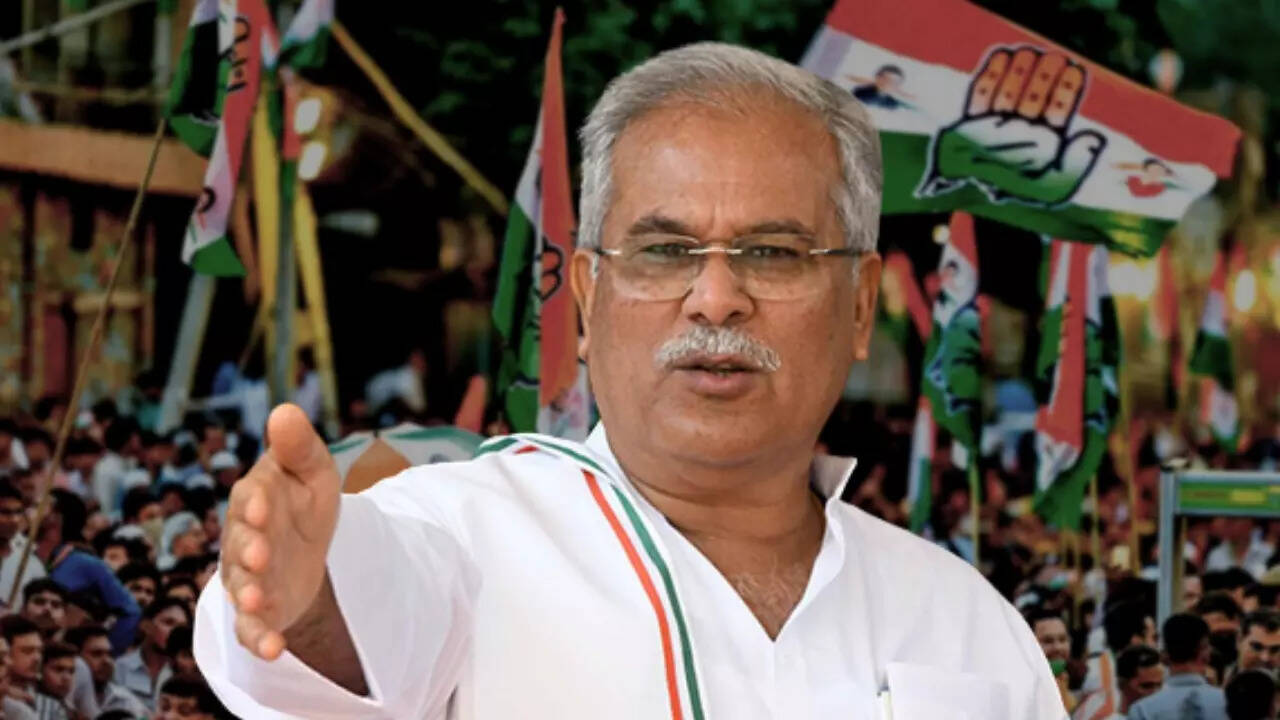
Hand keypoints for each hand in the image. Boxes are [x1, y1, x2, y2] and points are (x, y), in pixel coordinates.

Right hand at [221, 404, 340, 660]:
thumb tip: (285, 410)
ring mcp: (248, 577)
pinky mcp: (259, 610)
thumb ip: (299, 447)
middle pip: (241, 543)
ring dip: (248, 595)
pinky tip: (273, 648)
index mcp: (256, 499)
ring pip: (241, 587)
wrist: (304, 548)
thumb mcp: (313, 472)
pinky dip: (259, 638)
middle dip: (249, 547)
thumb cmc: (302, 500)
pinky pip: (252, 627)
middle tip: (260, 552)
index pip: (250, 497)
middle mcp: (243, 539)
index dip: (255, 502)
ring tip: (258, 602)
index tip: (263, 504)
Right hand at [920, 47, 1105, 205]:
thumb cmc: (1010, 186)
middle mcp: (1020, 131)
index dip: (1067, 90)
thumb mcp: (1052, 184)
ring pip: (1012, 92)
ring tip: (1028, 51)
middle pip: (1035, 97)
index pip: (1058, 112)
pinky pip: (983, 94)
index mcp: (1041, 145)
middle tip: (1054, 57)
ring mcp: (996, 124)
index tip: (1075, 69)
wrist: (966, 190)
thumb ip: (1076, 165)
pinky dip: (991, 74)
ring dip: (1020, 71)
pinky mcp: (972, 121)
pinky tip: (1001, 55)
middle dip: (1045, 76)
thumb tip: (1095, 139)